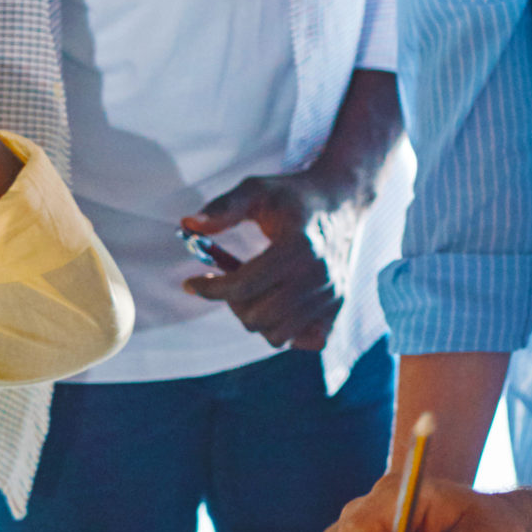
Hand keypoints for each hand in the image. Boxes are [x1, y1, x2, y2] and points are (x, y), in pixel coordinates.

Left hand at [182, 174, 365, 350]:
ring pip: (278, 335)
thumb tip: (188, 224)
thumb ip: (224, 207)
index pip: (243, 286)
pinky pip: (309, 341)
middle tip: (230, 283)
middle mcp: (320, 276)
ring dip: (257, 319)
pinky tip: (280, 308)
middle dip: (232, 303)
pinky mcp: (339, 306)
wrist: (343, 199)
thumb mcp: (257, 190)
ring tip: (255, 294)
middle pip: (257, 317)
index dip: (210, 288)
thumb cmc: (294, 195)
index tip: (192, 282)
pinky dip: (290, 332)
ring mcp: (333, 295)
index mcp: (299, 247)